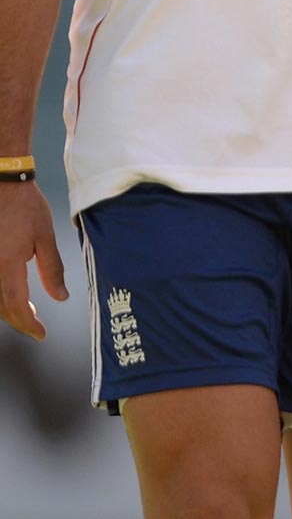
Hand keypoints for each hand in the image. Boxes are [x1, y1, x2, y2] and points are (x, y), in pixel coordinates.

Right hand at [0, 181, 68, 340]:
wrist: (2, 184)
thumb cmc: (26, 208)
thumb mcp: (45, 237)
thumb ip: (52, 269)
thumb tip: (60, 297)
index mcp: (7, 264)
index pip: (17, 305)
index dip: (28, 324)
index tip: (41, 334)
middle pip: (1, 306)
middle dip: (19, 320)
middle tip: (36, 326)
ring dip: (8, 309)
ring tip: (28, 312)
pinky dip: (0, 295)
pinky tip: (12, 295)